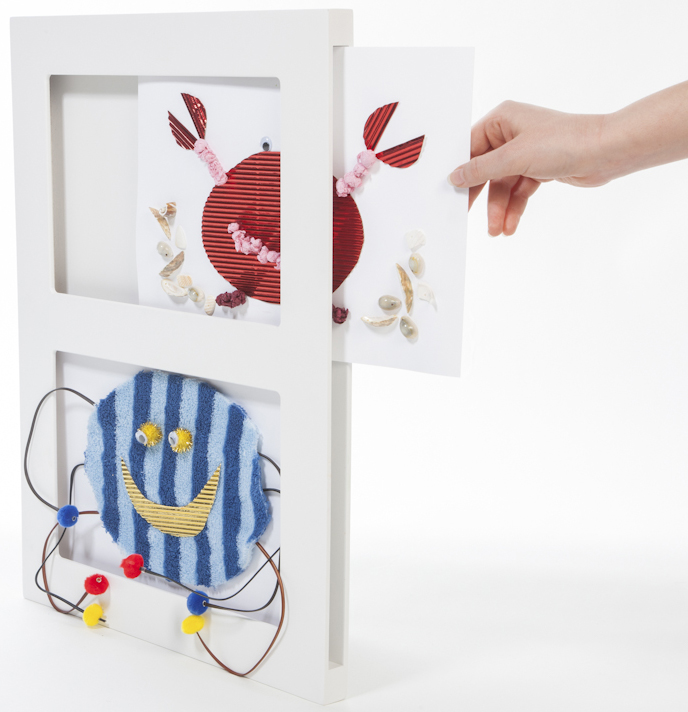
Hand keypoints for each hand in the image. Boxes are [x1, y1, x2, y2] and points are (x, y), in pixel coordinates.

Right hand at [449, 101, 607, 235]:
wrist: (606, 152)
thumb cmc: (565, 141)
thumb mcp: (514, 156)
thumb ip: (481, 169)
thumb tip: (455, 177)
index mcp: (502, 120)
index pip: (470, 147)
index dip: (461, 171)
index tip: (450, 192)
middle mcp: (512, 134)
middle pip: (486, 170)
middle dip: (481, 197)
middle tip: (467, 217)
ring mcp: (526, 153)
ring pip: (502, 186)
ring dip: (498, 209)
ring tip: (496, 230)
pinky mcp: (539, 169)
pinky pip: (518, 192)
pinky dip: (514, 208)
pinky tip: (509, 225)